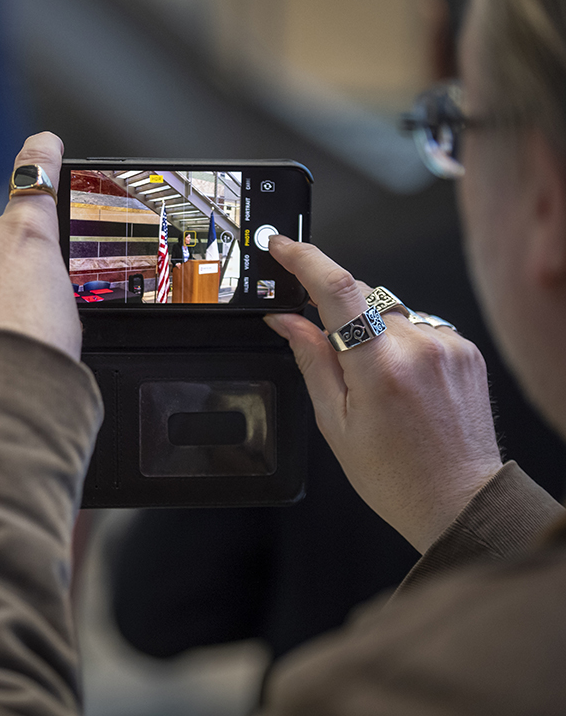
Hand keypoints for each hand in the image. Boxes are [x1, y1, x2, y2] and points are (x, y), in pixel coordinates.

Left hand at [0, 132, 80, 361]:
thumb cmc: (38, 349)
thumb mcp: (67, 308)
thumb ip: (45, 284)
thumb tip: (31, 293)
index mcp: (28, 237)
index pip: (35, 179)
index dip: (41, 155)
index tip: (45, 141)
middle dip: (10, 264)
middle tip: (28, 302)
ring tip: (4, 333)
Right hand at [265, 236, 501, 552]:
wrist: (459, 498)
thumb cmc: (396, 475)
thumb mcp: (335, 422)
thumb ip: (311, 360)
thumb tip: (287, 320)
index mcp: (380, 368)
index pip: (336, 289)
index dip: (303, 259)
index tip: (282, 247)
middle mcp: (419, 346)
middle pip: (361, 297)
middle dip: (337, 314)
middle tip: (337, 359)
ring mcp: (447, 344)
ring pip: (388, 310)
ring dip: (370, 331)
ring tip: (377, 384)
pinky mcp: (463, 347)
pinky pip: (416, 324)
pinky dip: (398, 341)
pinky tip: (402, 381)